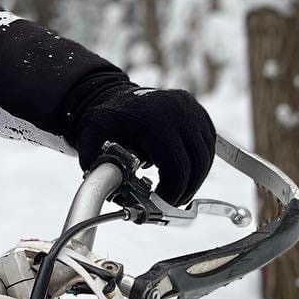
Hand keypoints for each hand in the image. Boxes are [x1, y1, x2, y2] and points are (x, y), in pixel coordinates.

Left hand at [63, 79, 216, 205]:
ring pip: (205, 155)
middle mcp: (177, 111)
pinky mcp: (197, 111)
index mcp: (152, 119)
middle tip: (171, 204)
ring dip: (195, 178)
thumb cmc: (102, 121)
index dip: (172, 191)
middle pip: (196, 162)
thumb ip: (100, 171)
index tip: (161, 204)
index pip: (176, 165)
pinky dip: (199, 163)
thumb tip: (117, 199)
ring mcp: (190, 108)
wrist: (111, 94)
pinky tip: (184, 175)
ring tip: (177, 193)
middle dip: (186, 189)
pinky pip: (207, 144)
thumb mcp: (91, 143)